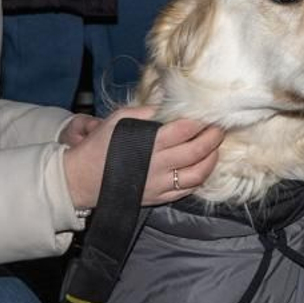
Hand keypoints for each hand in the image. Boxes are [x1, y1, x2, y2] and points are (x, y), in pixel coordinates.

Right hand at [61, 106, 224, 210]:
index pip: (185, 130)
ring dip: (211, 160)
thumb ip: (145, 112)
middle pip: (196, 151)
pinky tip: (202, 168)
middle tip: (220, 128)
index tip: (211, 114)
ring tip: (215, 149)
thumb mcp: (118, 119)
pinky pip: (186, 190)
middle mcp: (158, 165)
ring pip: (197, 174)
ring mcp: (160, 184)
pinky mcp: (158, 198)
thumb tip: (168, 104)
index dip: (201, 121)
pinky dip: (199, 178)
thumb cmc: (99, 145)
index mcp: (149, 142)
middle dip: (213, 138)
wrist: (83, 179)